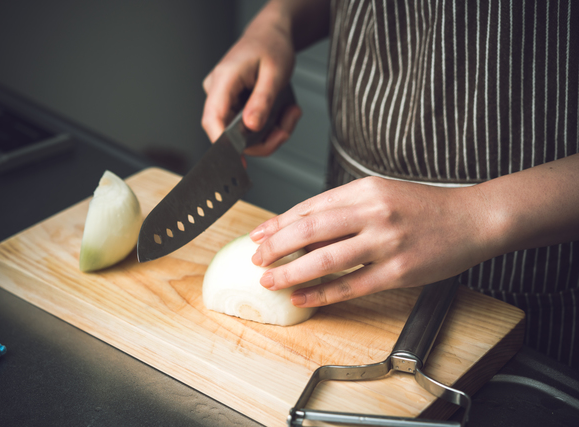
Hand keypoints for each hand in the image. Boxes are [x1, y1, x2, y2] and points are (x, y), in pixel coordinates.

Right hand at [201, 4, 301, 155]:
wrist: (271, 34)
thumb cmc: (272, 46)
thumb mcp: (275, 73)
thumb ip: (262, 100)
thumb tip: (250, 127)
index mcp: (223, 80)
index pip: (213, 119)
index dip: (223, 144)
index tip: (238, 162)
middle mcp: (217, 92)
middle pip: (229, 133)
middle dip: (263, 139)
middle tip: (287, 127)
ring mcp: (223, 100)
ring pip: (242, 134)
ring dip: (270, 133)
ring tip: (290, 114)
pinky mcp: (232, 106)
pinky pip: (248, 128)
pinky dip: (269, 127)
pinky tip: (284, 112)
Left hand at [249, 177, 493, 306]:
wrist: (473, 219)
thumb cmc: (424, 207)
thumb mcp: (382, 193)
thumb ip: (346, 207)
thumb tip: (303, 227)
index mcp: (366, 189)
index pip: (310, 207)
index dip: (279, 223)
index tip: (258, 235)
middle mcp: (373, 212)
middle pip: (310, 229)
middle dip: (275, 246)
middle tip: (255, 258)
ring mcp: (387, 242)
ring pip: (325, 258)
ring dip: (291, 272)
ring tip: (269, 280)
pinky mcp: (399, 271)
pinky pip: (351, 285)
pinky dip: (322, 293)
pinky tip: (302, 297)